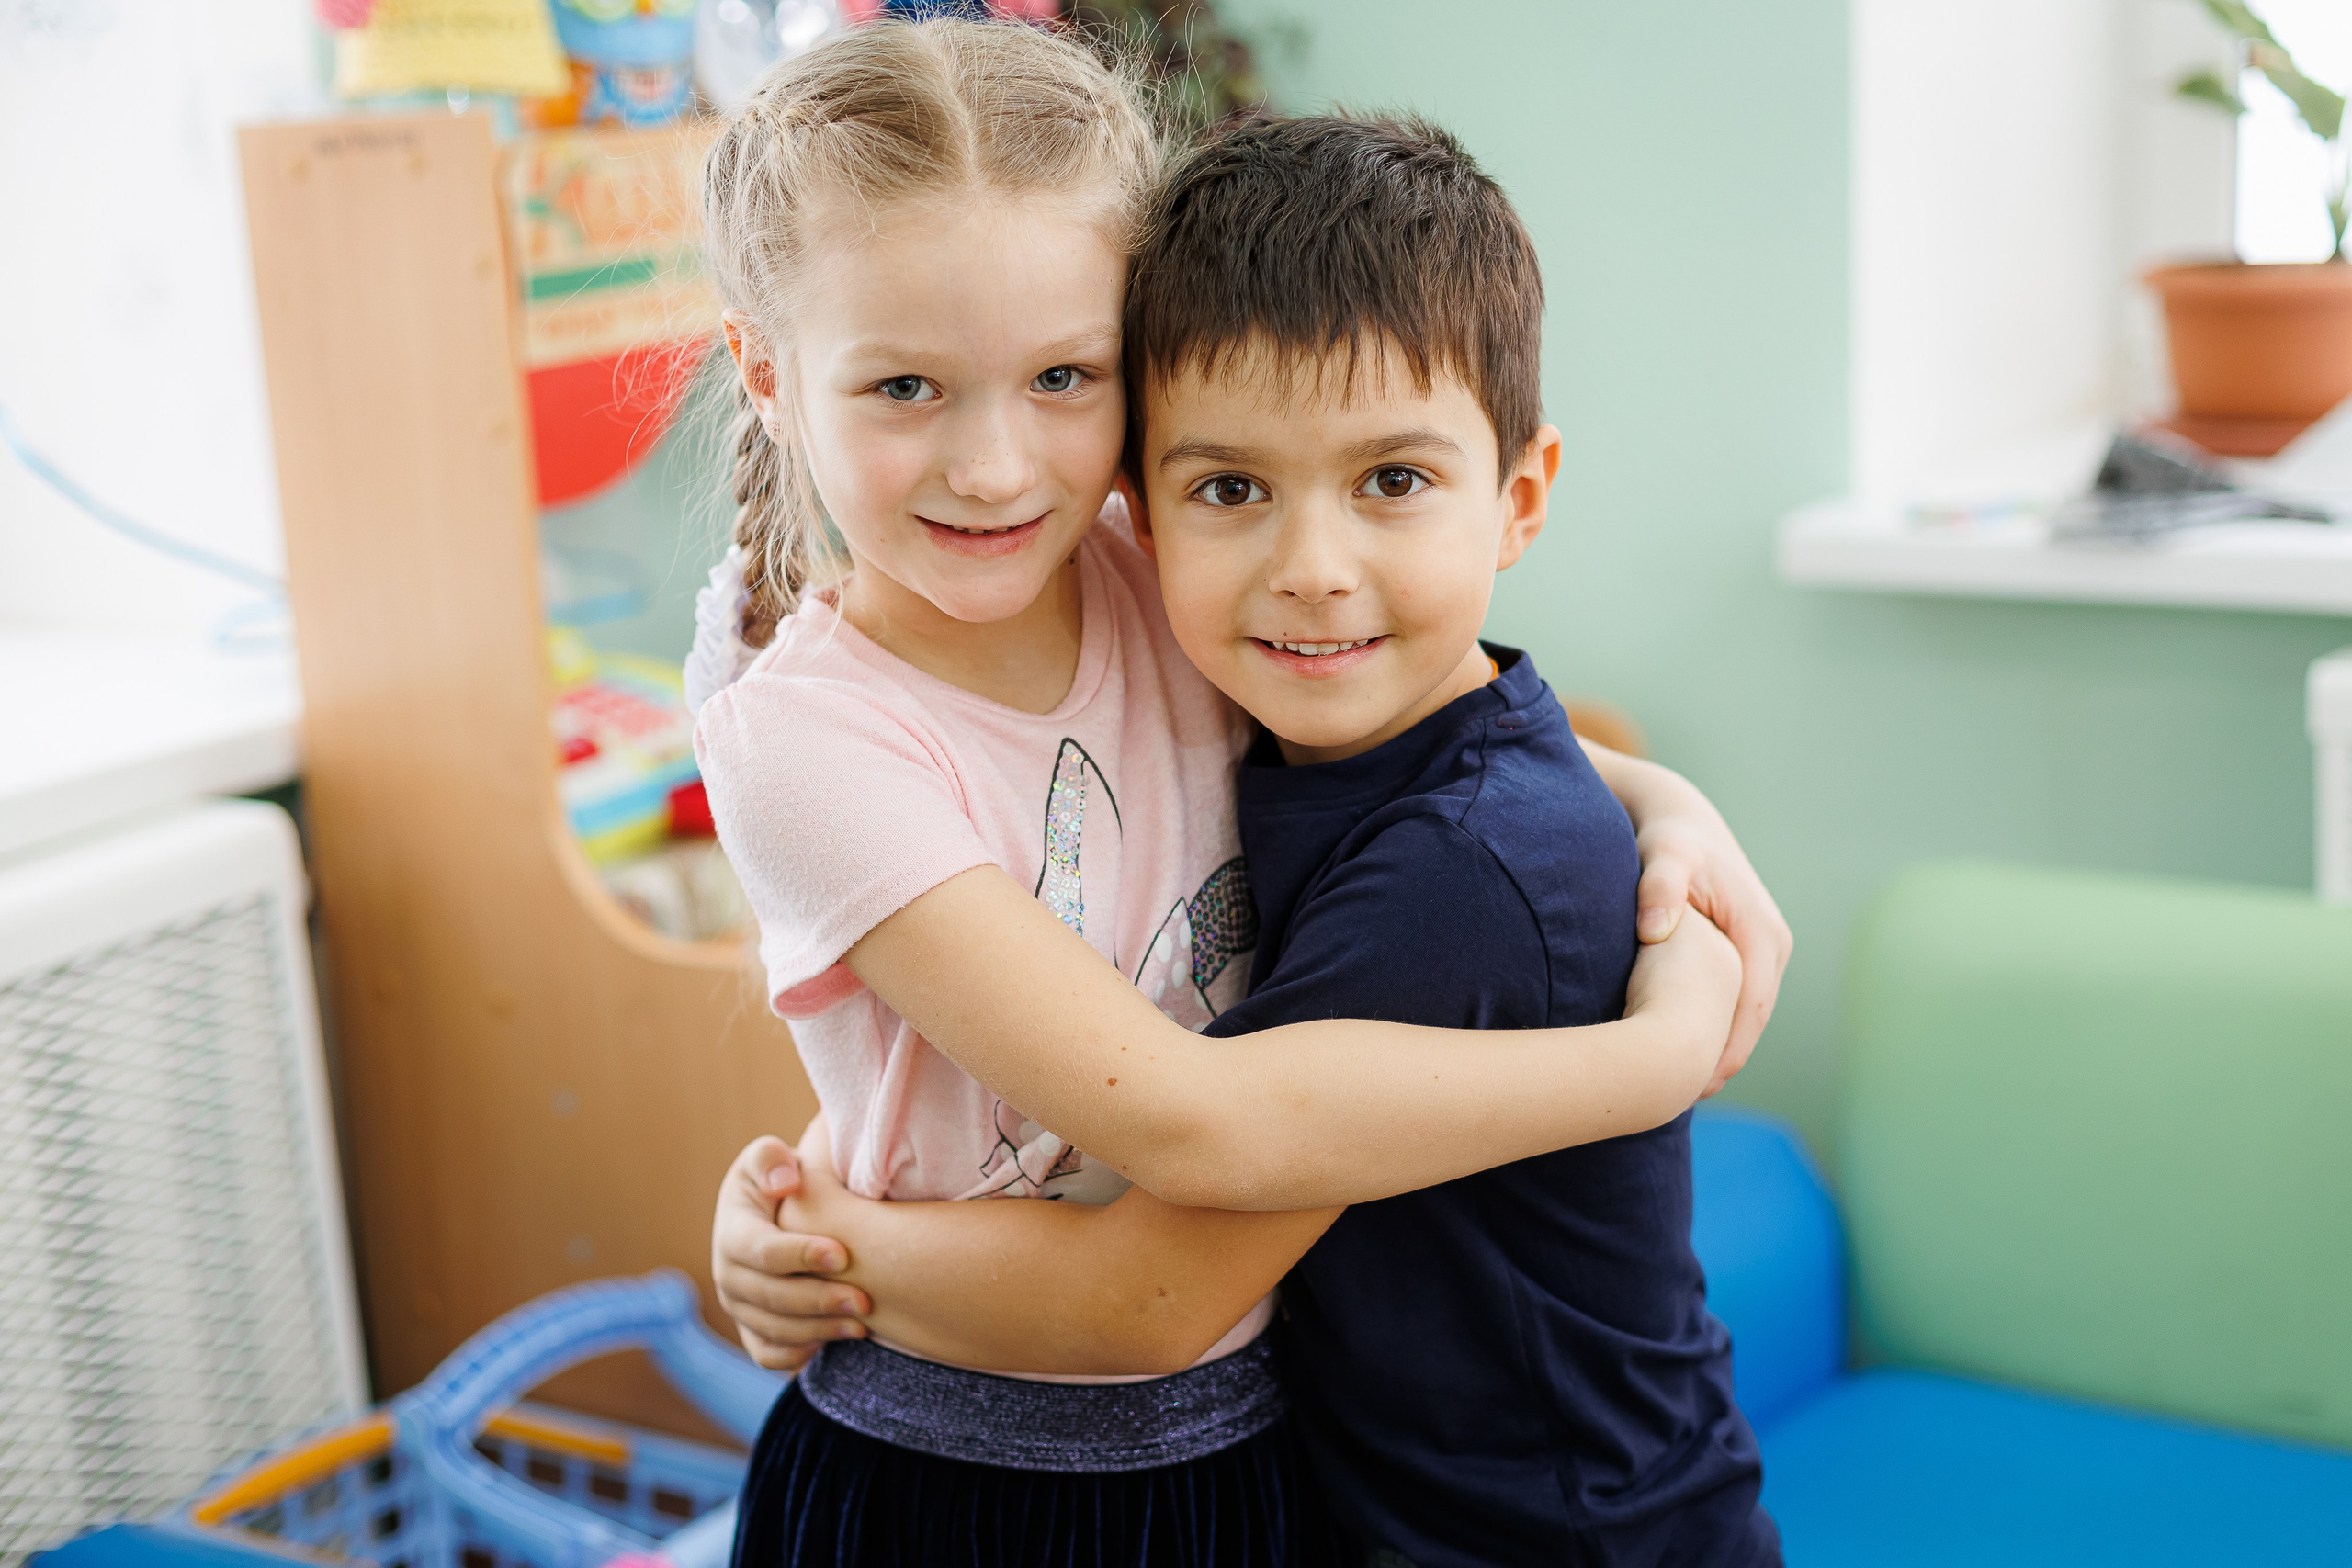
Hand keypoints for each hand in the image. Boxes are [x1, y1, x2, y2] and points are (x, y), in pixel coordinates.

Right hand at [710, 1119, 867, 1371]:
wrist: (780, 1211)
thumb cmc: (782, 1178)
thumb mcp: (769, 1157)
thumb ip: (770, 1159)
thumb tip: (783, 1183)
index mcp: (733, 1233)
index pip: (762, 1251)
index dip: (801, 1255)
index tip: (843, 1255)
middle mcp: (729, 1275)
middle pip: (771, 1298)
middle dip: (819, 1301)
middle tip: (865, 1301)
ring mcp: (739, 1307)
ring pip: (774, 1331)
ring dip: (819, 1331)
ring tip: (863, 1324)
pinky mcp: (753, 1329)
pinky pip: (769, 1354)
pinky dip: (798, 1354)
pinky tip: (835, 1340)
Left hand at [1625, 778, 1792, 1096]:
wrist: (1678, 818)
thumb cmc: (1667, 839)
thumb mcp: (1663, 856)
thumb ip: (1659, 888)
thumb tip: (1655, 931)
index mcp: (1762, 933)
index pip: (1748, 1009)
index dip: (1723, 1050)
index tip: (1689, 1084)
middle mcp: (1772, 945)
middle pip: (1751, 1021)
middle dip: (1721, 1060)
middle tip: (1679, 1100)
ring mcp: (1764, 952)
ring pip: (1744, 1015)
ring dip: (1718, 1049)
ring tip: (1679, 1089)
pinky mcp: (1748, 954)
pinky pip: (1735, 1002)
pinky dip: (1714, 1028)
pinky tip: (1680, 1052)